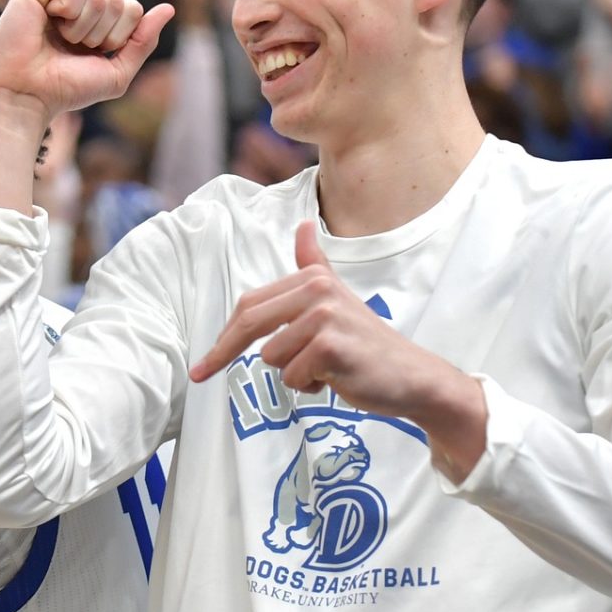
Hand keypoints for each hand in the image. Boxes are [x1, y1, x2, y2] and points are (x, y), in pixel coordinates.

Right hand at [0, 0, 172, 124]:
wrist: (27, 96)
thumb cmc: (64, 88)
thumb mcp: (117, 72)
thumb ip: (144, 41)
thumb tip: (169, 8)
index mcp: (94, 19)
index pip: (132, 9)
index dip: (119, 38)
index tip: (90, 55)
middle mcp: (75, 2)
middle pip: (118, 1)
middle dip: (101, 33)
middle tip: (70, 47)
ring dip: (82, 27)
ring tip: (56, 38)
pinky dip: (68, 9)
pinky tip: (47, 19)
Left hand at [190, 222, 485, 472]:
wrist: (411, 376)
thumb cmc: (365, 343)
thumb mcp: (338, 297)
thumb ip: (315, 265)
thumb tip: (304, 226)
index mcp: (312, 278)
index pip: (251, 304)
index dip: (225, 334)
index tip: (204, 361)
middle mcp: (317, 290)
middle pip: (249, 322)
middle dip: (221, 353)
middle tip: (200, 374)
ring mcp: (324, 316)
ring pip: (272, 357)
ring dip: (293, 373)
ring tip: (325, 367)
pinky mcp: (330, 346)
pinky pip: (293, 376)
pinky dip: (310, 386)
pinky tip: (336, 377)